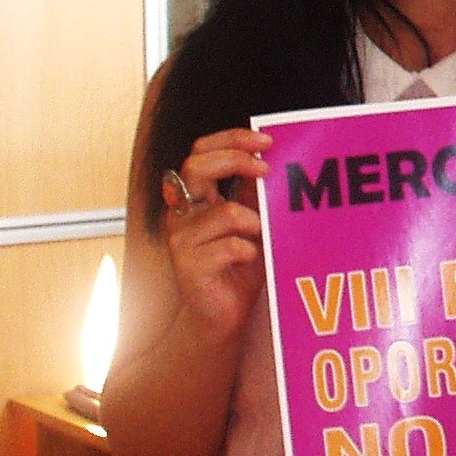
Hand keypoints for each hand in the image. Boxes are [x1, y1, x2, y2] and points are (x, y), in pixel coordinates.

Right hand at [159, 129, 271, 341]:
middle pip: (195, 166)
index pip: (201, 152)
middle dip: (235, 159)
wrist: (222, 315)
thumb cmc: (238, 267)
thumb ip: (256, 193)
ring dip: (255, 222)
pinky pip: (232, 246)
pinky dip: (250, 251)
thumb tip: (274, 157)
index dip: (231, 140)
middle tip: (267, 168)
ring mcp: (180, 239)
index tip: (266, 141)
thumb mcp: (253, 222)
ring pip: (226, 212)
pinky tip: (249, 260)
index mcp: (196, 198)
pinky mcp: (188, 265)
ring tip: (261, 237)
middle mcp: (181, 213)